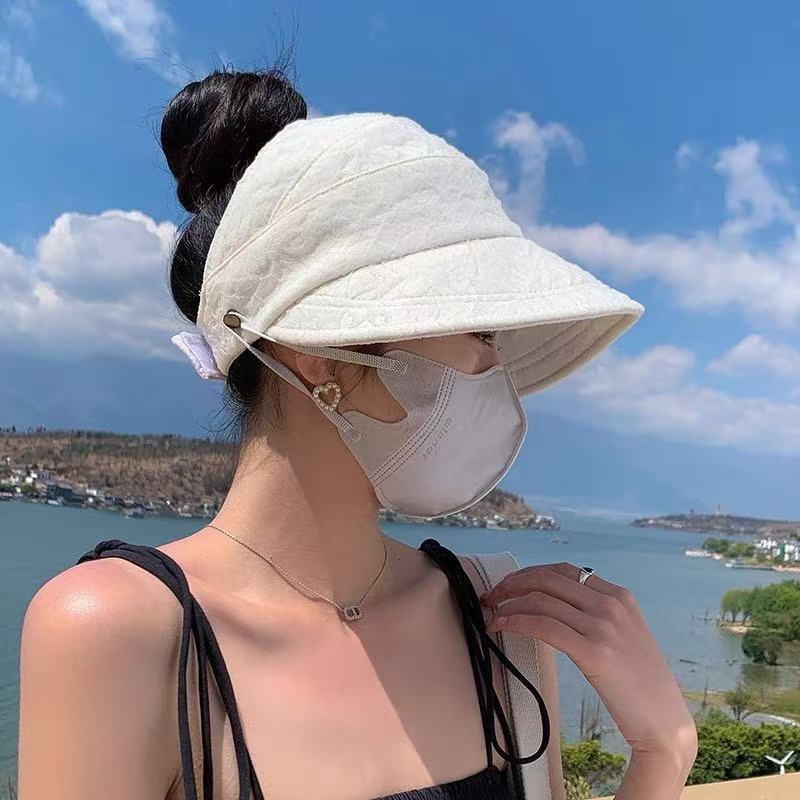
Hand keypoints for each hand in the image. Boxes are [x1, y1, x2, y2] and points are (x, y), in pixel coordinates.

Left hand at [480, 562, 697, 761]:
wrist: (664, 721)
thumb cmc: (640, 682)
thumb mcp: (624, 634)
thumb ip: (597, 614)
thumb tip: (554, 604)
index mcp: (619, 595)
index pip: (564, 570)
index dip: (530, 573)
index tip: (509, 585)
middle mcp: (612, 604)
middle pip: (548, 578)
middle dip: (512, 584)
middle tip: (491, 597)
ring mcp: (604, 626)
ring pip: (541, 600)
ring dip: (508, 605)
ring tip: (491, 615)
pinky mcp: (594, 651)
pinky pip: (544, 626)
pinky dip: (516, 622)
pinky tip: (502, 627)